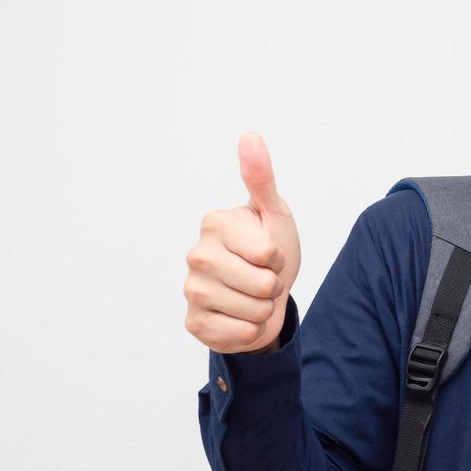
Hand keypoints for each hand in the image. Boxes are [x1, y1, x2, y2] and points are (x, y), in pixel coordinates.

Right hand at [184, 131, 301, 353]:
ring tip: (254, 296)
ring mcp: (191, 291)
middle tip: (263, 276)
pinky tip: (241, 316)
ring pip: (253, 311)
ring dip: (264, 308)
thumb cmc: (271, 251)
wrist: (265, 296)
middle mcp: (196, 255)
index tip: (269, 252)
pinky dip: (251, 330)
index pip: (268, 253)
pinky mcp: (195, 323)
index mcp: (215, 224)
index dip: (279, 257)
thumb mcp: (274, 214)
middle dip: (273, 285)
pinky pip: (240, 334)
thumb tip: (250, 136)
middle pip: (262, 284)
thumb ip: (261, 178)